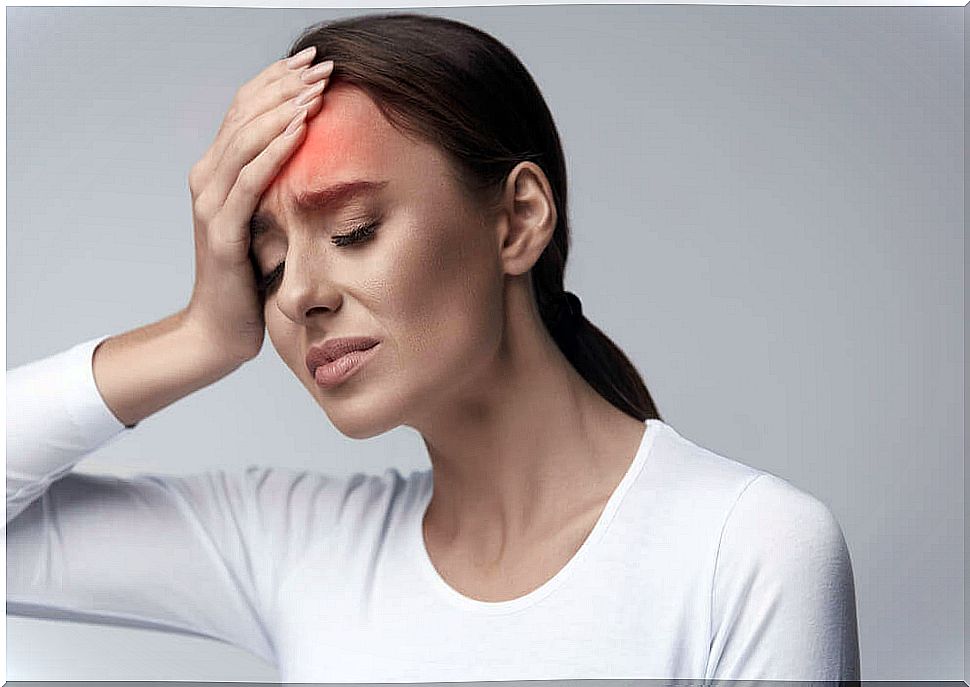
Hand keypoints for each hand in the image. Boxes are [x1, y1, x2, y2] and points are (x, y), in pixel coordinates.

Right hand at [183, 47, 332, 365]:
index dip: (277, 81)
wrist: (220, 331)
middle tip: (324, 64)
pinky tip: (301, 129)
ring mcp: (211, 204)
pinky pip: (249, 181)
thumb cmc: (251, 279)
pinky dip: (274, 150)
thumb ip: (282, 190)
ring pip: (245, 140)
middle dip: (285, 85)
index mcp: (217, 172)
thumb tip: (324, 161)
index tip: (314, 61)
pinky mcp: (222, 231)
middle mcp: (207, 179)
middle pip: (244, 114)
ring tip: (317, 86)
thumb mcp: (269, 223)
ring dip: (283, 108)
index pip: (245, 110)